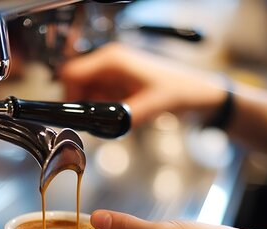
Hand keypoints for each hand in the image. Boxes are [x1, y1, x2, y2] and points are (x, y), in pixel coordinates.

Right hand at [59, 43, 226, 126]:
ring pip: (86, 92)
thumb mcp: (152, 106)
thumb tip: (103, 130)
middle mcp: (109, 63)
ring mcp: (113, 73)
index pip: (72, 73)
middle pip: (75, 84)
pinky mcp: (118, 84)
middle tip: (94, 124)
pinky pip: (99, 97)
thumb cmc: (180, 91)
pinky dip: (102, 110)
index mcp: (112, 60)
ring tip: (109, 123)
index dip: (68, 95)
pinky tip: (116, 119)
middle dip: (81, 105)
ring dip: (93, 109)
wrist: (198, 93)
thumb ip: (125, 118)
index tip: (75, 116)